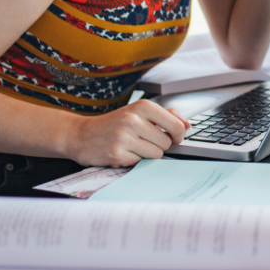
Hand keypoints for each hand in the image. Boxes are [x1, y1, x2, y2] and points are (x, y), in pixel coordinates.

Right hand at [66, 100, 189, 166]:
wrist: (81, 135)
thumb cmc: (115, 124)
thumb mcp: (139, 112)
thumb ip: (166, 116)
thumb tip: (187, 124)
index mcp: (142, 106)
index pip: (177, 125)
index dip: (179, 135)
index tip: (174, 137)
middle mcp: (133, 120)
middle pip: (167, 143)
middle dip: (160, 145)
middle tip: (144, 141)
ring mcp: (123, 138)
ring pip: (157, 154)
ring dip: (148, 154)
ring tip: (134, 147)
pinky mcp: (116, 155)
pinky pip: (141, 163)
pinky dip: (135, 161)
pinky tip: (124, 153)